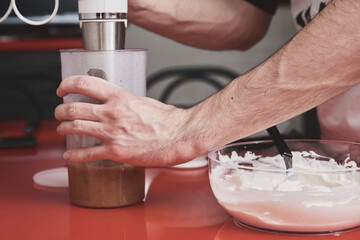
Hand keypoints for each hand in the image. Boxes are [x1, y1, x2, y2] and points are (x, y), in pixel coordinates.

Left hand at [55, 76, 200, 165]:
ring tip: (62, 130)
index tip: (62, 89)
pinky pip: (87, 153)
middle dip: (60, 111)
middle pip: (73, 108)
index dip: (66, 85)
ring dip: (63, 129)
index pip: (83, 83)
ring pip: (75, 128)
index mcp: (120, 97)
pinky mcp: (116, 151)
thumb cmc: (168, 119)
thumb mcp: (143, 102)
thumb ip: (126, 102)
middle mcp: (112, 112)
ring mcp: (112, 132)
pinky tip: (69, 155)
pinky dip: (73, 155)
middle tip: (59, 113)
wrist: (180, 135)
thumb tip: (117, 104)